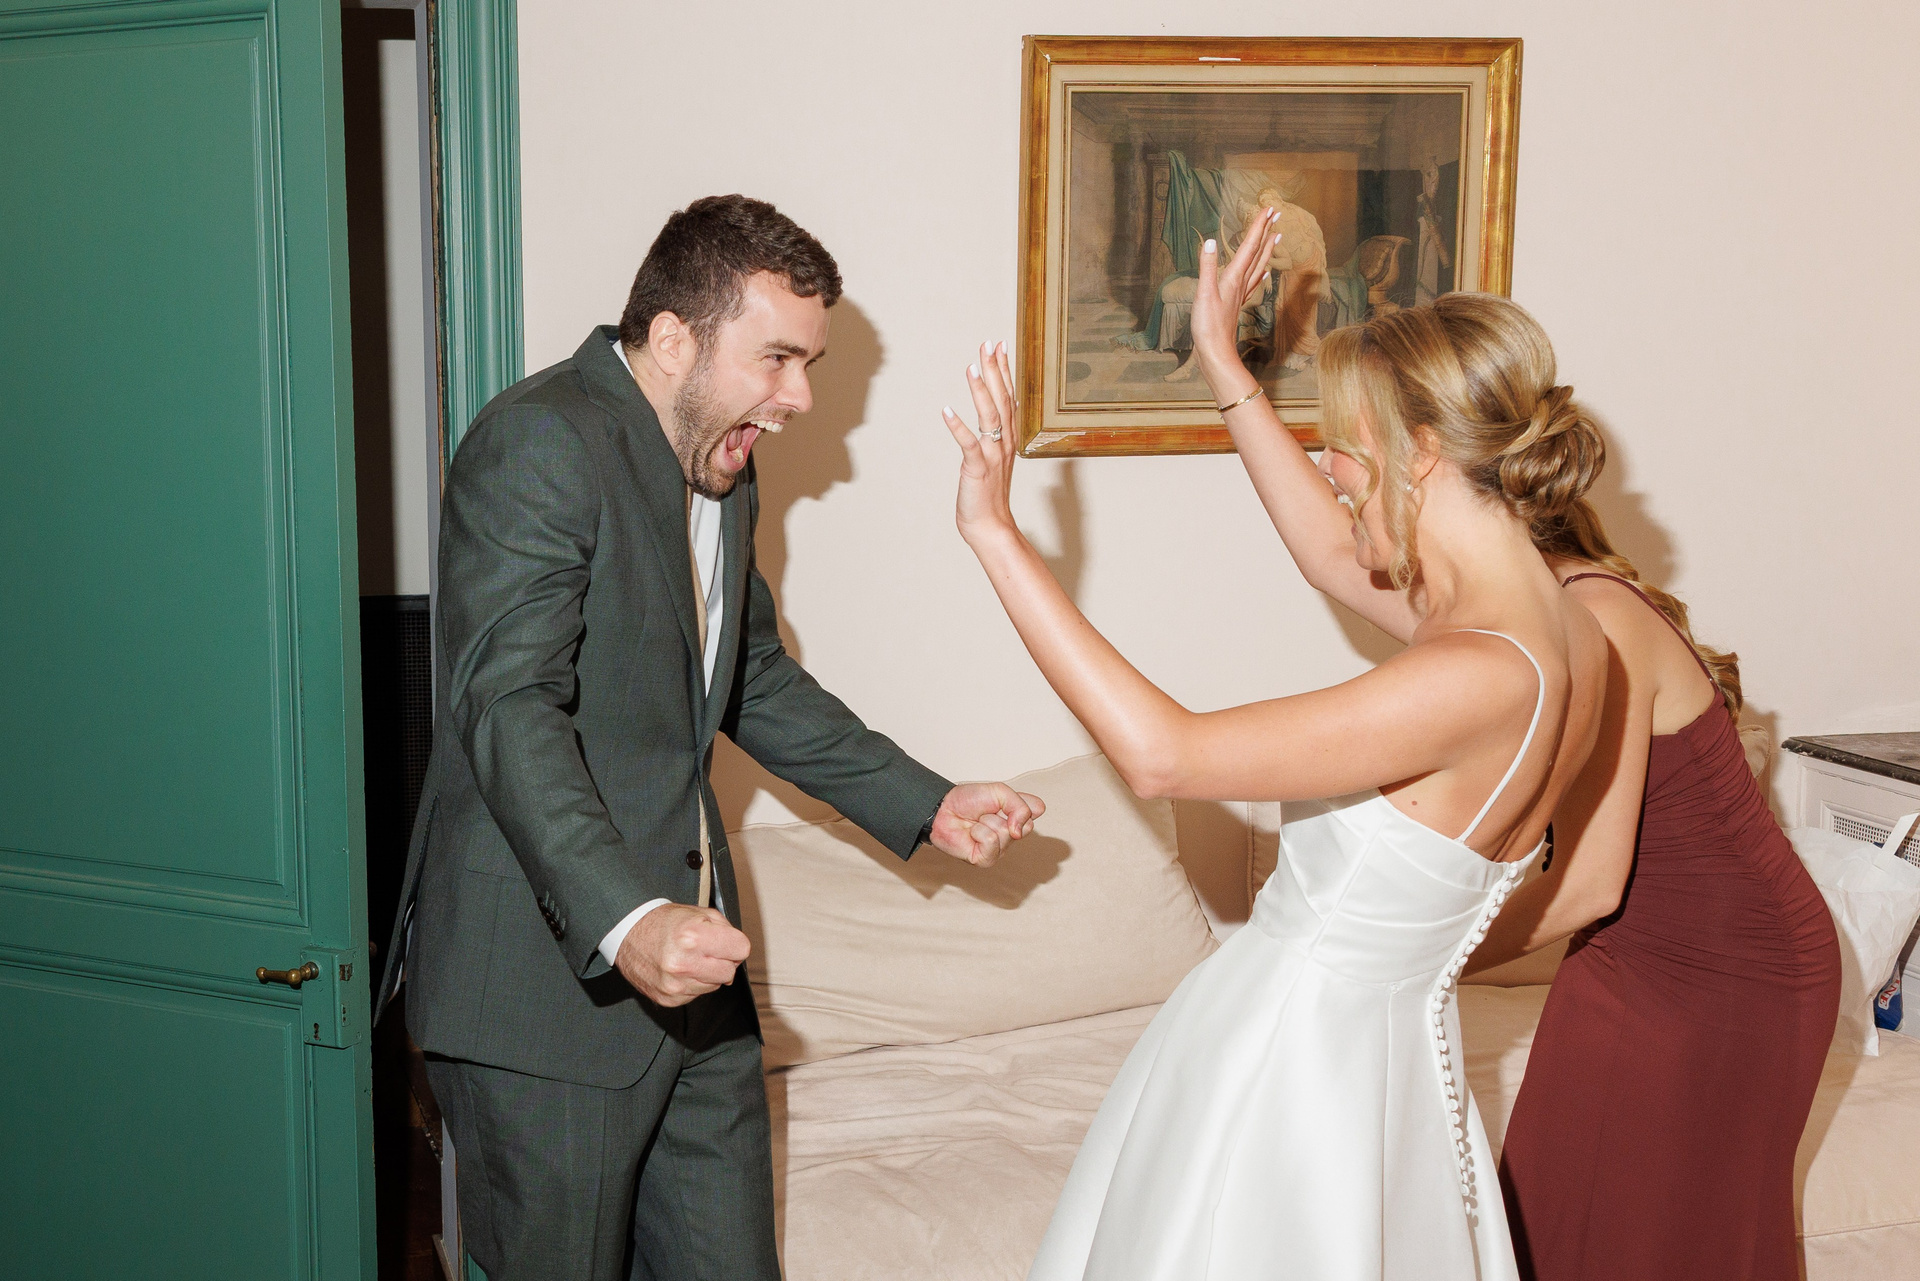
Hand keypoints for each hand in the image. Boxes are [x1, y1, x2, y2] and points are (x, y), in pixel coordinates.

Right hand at [614, 903, 751, 1006]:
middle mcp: (683, 963)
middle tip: (706, 949)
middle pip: (729, 971)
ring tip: (689, 958)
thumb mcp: (698, 912)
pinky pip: (697, 994)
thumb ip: (725, 929)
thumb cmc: (663, 922)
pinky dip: (693, 983)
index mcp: (693, 936)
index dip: (735, 943)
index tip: (727, 941)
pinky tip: (680, 970)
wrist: (627, 934)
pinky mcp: (669, 999)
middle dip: (723, 960)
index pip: (741, 949)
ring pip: (715, 985)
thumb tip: (737, 954)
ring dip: (707, 973)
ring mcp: (675, 985)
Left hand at [928, 781, 1045, 867]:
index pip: (1037, 809)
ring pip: (1007, 833)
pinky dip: (979, 833)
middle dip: (1003, 812)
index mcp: (1018, 816)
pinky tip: (972, 834)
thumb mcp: (999, 791)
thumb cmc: (969, 800)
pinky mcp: (987, 859)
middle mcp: (1013, 834)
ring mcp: (1001, 848)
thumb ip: (1019, 806)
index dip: (1021, 801)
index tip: (1003, 799)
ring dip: (987, 822)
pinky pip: (992, 842)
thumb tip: (1020, 832)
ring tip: (977, 822)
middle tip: (987, 812)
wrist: (943, 809)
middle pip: (1027, 824)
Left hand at [941, 341, 1019, 545]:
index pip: (1009, 397)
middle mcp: (1004, 443)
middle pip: (1002, 400)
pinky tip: (946, 411)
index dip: (1005, 370)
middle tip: (989, 343)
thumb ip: (995, 437)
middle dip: (995, 370)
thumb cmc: (988, 495)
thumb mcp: (995, 460)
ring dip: (981, 392)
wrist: (990, 526)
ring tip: (972, 367)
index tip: (1001, 346)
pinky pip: (968, 445)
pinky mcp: (977, 469)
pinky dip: (958, 427)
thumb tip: (993, 418)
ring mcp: (992, 456)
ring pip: (990, 417)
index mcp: (1009, 439)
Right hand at [1191, 207, 1279, 393]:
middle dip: (1266, 231)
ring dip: (1266, 248)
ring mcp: (1240, 294)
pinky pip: (1252, 282)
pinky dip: (1260, 272)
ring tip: (1276, 235)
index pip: (1248, 246)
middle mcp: (1240, 283)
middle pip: (1257, 252)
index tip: (1267, 208)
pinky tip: (1264, 270)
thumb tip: (1208, 242)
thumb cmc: (1208, 327)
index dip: (1257, 226)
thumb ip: (1207, 267)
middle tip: (1276, 213)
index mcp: (1233, 277)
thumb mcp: (1203, 294)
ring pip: (1258, 265)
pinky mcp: (1237, 304)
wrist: (1215, 353)